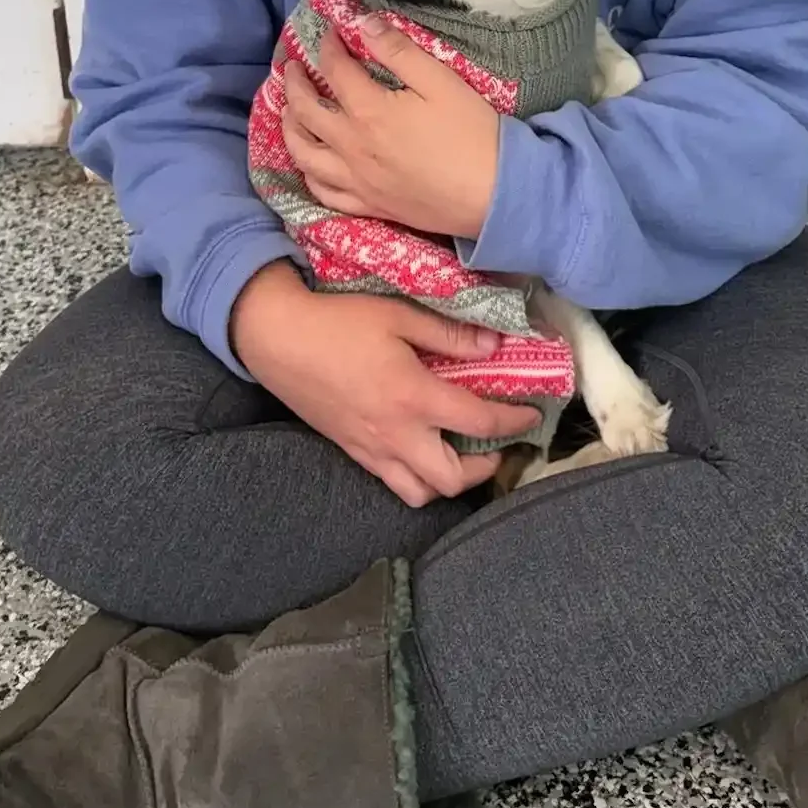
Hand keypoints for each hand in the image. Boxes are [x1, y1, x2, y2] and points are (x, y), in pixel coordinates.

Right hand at [231, 264, 538, 507]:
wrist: (278, 338)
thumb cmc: (339, 321)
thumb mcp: (398, 315)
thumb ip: (448, 333)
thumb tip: (494, 344)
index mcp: (414, 398)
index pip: (479, 422)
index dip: (513, 422)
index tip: (530, 415)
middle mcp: (396, 434)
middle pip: (452, 479)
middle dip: (484, 468)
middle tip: (497, 446)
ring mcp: (371, 449)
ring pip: (420, 492)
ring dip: (447, 482)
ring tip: (459, 456)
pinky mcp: (351, 451)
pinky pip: (390, 481)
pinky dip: (414, 477)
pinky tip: (420, 449)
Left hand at [282, 17, 499, 239]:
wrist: (493, 196)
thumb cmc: (471, 134)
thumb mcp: (440, 82)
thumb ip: (398, 51)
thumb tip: (363, 23)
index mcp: (369, 112)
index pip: (335, 71)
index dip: (329, 47)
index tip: (331, 33)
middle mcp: (351, 147)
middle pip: (306, 112)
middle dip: (294, 85)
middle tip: (291, 69)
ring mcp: (356, 180)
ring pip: (304, 156)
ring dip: (289, 130)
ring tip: (288, 114)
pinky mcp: (368, 206)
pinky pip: (324, 194)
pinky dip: (309, 176)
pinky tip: (311, 166)